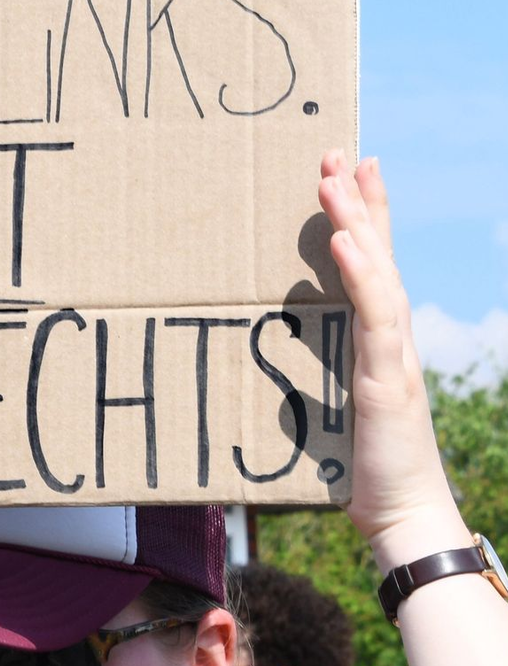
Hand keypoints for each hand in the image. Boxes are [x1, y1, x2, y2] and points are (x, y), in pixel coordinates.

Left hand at [317, 151, 465, 565]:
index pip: (369, 263)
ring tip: (333, 178)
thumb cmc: (357, 465)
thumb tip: (267, 351)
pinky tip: (343, 242)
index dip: (362, 215)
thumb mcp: (326, 405)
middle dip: (358, 200)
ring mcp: (393, 354)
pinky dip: (363, 276)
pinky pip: (376, 318)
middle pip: (377, 254)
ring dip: (356, 222)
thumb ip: (307, 372)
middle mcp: (388, 336)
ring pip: (378, 273)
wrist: (397, 515)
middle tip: (336, 150)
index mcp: (372, 338)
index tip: (346, 170)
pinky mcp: (388, 379)